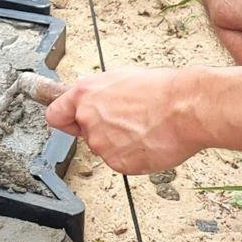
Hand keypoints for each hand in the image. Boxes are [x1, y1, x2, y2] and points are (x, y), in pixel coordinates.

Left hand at [46, 67, 201, 174]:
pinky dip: (134, 156)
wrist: (185, 109)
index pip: (55, 115)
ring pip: (106, 149)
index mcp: (85, 95)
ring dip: (121, 144)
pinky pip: (122, 162)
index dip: (65, 119)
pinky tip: (150, 141)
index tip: (70, 122)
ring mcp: (102, 144)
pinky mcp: (118, 163)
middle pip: (86, 134)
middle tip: (130, 121)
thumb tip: (94, 98)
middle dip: (104, 130)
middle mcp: (88, 120)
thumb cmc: (162, 90)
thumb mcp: (122, 78)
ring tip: (145, 129)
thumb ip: (100, 93)